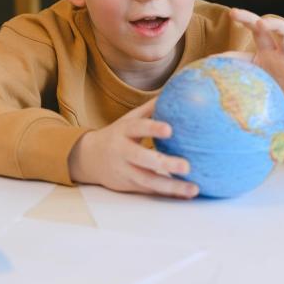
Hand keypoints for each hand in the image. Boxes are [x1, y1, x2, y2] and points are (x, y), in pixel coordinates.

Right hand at [68, 98, 198, 198]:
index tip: (170, 129)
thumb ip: (151, 108)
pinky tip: (187, 194)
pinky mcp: (129, 186)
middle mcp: (122, 152)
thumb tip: (177, 90)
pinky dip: (168, 193)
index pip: (138, 128)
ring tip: (194, 188)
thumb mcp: (130, 119)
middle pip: (143, 159)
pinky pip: (150, 190)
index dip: (153, 128)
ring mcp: (125, 171)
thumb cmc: (118, 135)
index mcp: (124, 131)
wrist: (88, 158)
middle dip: (165, 163)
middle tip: (187, 165)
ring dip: (172, 186)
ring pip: (148, 180)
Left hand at [227, 8, 283, 130]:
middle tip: (237, 14)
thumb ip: (235, 68)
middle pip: (267, 27)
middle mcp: (277, 51)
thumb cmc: (269, 96)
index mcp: (264, 52)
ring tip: (263, 24)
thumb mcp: (250, 80)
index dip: (245, 19)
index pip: (254, 30)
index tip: (232, 13)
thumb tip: (209, 61)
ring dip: (276, 25)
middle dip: (253, 18)